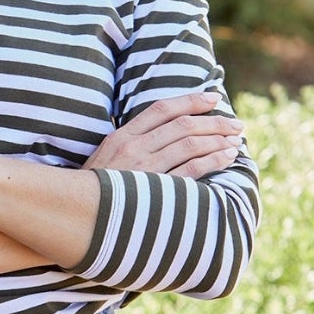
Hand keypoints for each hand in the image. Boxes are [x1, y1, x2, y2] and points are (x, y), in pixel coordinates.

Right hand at [83, 92, 243, 178]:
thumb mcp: (106, 158)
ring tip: (236, 140)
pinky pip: (191, 169)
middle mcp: (134, 147)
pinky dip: (213, 160)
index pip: (162, 109)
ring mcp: (144, 168)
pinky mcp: (155, 188)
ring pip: (190, 144)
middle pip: (182, 125)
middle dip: (214, 122)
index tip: (213, 98)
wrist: (76, 215)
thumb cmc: (94, 189)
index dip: (190, 100)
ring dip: (218, 140)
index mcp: (122, 136)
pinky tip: (228, 157)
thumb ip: (131, 143)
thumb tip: (161, 133)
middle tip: (236, 124)